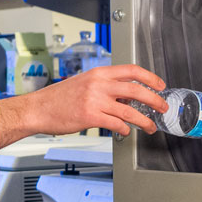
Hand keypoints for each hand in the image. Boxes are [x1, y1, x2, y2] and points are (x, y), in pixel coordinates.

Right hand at [0, 64, 167, 146]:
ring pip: (129, 110)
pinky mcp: (90, 116)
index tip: (160, 85)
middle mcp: (98, 84)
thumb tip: (126, 94)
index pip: (131, 70)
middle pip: (136, 89)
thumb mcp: (84, 83)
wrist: (38, 108)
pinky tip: (126, 131)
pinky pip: (116, 123)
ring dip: (144, 120)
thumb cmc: (59, 98)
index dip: (150, 77)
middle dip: (154, 99)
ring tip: (150, 126)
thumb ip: (105, 86)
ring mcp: (95, 100)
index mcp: (99, 73)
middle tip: (162, 107)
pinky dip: (125, 129)